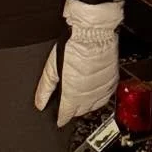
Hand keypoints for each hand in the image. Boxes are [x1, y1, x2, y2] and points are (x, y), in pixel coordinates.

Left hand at [35, 0, 123, 127]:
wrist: (94, 32)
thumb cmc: (74, 45)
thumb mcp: (51, 67)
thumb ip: (45, 87)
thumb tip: (39, 102)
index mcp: (73, 93)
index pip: (67, 113)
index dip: (62, 118)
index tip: (59, 120)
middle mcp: (89, 94)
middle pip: (81, 110)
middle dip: (74, 110)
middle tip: (69, 107)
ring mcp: (102, 88)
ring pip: (95, 105)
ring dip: (87, 105)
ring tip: (80, 101)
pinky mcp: (112, 80)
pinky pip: (106, 96)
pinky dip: (99, 98)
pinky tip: (94, 93)